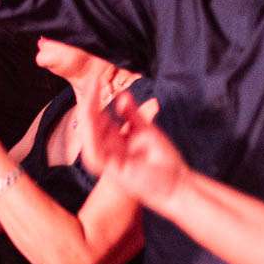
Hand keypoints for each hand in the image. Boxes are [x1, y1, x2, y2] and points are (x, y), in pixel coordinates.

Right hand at [73, 75, 188, 204]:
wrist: (176, 183)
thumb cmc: (163, 161)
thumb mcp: (146, 130)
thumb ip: (132, 114)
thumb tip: (121, 95)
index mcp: (115, 140)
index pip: (99, 117)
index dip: (96, 99)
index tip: (97, 80)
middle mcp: (108, 149)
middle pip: (91, 124)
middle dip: (89, 103)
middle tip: (93, 82)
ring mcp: (107, 161)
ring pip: (89, 137)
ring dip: (87, 115)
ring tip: (90, 96)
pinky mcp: (110, 171)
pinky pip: (95, 153)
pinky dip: (91, 136)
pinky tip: (92, 117)